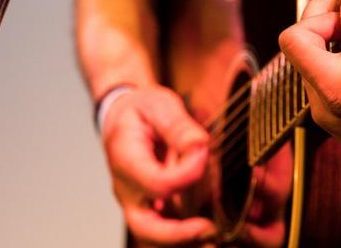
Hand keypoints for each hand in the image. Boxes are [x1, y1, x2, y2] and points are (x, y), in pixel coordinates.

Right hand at [101, 85, 213, 245]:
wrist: (124, 118)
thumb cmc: (141, 111)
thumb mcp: (159, 105)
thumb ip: (179, 126)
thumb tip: (199, 146)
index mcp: (126, 161)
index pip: (156, 182)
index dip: (186, 175)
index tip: (206, 153)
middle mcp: (128, 190)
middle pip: (144, 227)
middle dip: (178, 235)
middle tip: (210, 229)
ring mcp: (139, 203)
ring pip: (154, 237)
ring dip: (184, 240)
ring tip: (215, 235)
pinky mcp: (152, 208)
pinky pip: (165, 231)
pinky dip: (187, 235)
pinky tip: (211, 229)